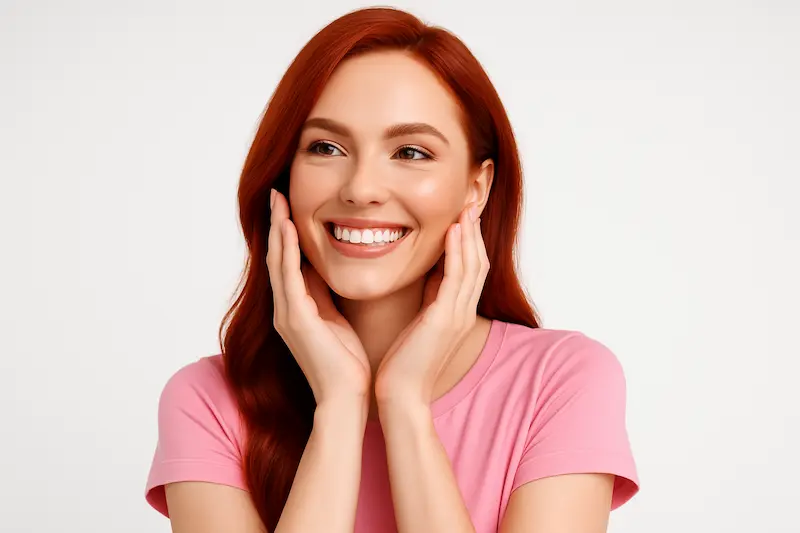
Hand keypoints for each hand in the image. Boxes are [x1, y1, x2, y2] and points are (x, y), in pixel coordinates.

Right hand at [266, 189, 370, 405]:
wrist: (346, 399)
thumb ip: (327, 295)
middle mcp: (286, 309)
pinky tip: (289, 228)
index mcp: (296, 309)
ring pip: (278, 262)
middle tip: (276, 192)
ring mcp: (287, 314)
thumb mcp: (336, 319)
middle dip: (277, 224)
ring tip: (278, 200)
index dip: (286, 233)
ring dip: (278, 229)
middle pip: (276, 256)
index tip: (289, 205)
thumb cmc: (347, 364)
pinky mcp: (296, 319)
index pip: (288, 263)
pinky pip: (288, 277)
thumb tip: (326, 269)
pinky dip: (287, 251)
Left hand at [374, 204, 488, 406]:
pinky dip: (458, 252)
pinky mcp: (445, 320)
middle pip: (478, 261)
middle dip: (475, 231)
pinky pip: (456, 278)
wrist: (400, 396)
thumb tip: (427, 274)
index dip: (470, 240)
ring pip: (472, 265)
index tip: (464, 214)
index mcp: (457, 313)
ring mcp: (457, 316)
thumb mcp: (420, 324)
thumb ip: (428, 299)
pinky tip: (454, 231)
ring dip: (470, 234)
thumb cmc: (403, 364)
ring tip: (467, 207)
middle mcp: (463, 312)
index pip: (470, 268)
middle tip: (472, 201)